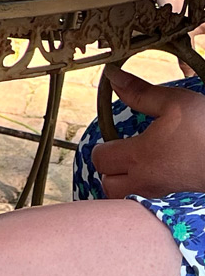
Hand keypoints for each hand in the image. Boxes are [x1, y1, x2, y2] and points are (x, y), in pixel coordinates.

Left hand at [91, 65, 204, 196]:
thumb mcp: (174, 102)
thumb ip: (140, 92)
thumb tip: (112, 77)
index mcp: (139, 156)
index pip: (100, 158)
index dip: (103, 145)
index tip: (116, 134)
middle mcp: (145, 180)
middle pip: (107, 183)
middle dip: (109, 168)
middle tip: (123, 149)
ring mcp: (160, 193)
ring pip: (125, 196)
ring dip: (123, 181)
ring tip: (136, 162)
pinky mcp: (174, 197)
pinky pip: (145, 198)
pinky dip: (141, 188)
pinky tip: (155, 170)